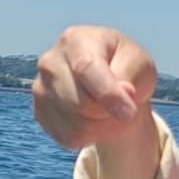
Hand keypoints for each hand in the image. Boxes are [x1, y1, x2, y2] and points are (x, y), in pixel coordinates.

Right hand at [32, 25, 157, 148]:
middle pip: (81, 103)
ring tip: (113, 113)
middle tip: (126, 107)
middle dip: (110, 113)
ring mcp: (41, 88)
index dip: (109, 95)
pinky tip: (97, 120)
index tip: (129, 112)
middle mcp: (50, 62)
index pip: (86, 68)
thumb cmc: (124, 64)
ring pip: (76, 126)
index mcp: (76, 40)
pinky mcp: (40, 113)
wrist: (106, 76)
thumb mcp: (138, 62)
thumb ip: (132, 74)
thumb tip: (123, 94)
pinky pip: (68, 138)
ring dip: (104, 128)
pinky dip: (90, 137)